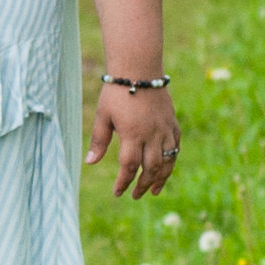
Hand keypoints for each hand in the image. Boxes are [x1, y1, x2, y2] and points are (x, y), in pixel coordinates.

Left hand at [89, 82, 179, 199]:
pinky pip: (175, 146)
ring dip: (161, 178)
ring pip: (167, 160)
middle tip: (136, 195)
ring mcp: (164, 129)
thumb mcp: (102, 116)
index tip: (118, 192)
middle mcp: (151, 134)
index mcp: (132, 134)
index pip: (129, 166)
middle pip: (151, 168)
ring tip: (154, 190)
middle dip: (143, 184)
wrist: (139, 69)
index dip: (124, 182)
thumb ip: (99, 140)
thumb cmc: (116, 92)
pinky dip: (171, 159)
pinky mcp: (172, 123)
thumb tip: (90, 162)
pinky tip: (166, 167)